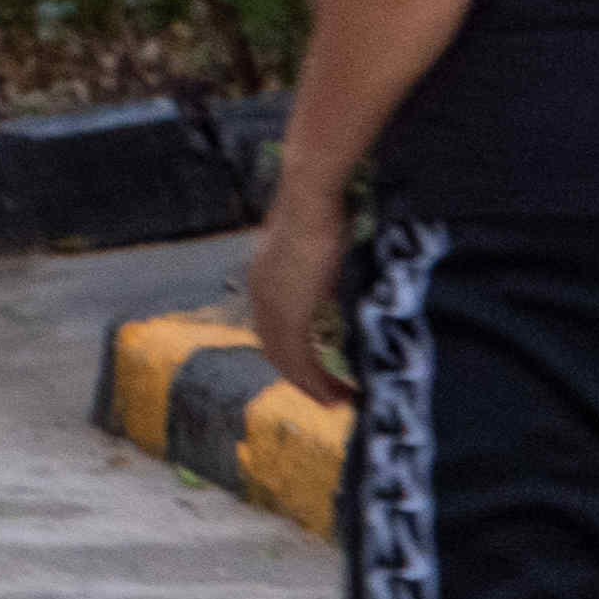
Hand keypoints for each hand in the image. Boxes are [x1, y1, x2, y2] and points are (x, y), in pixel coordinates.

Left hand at [247, 197, 354, 409]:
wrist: (312, 198)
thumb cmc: (322, 209)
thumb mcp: (317, 246)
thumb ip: (319, 272)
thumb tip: (335, 286)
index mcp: (264, 280)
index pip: (273, 328)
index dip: (293, 353)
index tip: (316, 370)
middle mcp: (260, 297)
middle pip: (276, 350)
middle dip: (302, 377)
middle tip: (329, 395)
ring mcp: (272, 307)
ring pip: (287, 361)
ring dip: (311, 385)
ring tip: (337, 401)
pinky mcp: (288, 314)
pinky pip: (300, 360)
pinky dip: (315, 381)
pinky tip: (335, 394)